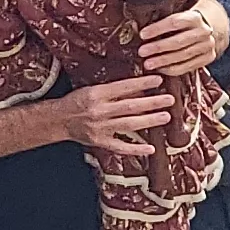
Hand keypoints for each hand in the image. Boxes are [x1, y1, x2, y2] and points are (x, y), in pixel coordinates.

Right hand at [58, 74, 176, 158]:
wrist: (59, 120)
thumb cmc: (78, 101)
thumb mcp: (94, 89)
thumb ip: (115, 90)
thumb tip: (141, 88)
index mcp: (96, 94)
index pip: (123, 87)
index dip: (142, 83)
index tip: (159, 80)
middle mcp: (98, 110)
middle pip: (130, 106)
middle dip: (152, 102)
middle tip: (170, 99)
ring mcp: (100, 128)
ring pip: (129, 124)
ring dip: (149, 121)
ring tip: (166, 116)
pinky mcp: (99, 142)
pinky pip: (120, 147)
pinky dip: (136, 149)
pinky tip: (151, 148)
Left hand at [136, 0, 226, 79]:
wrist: (206, 30)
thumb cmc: (184, 23)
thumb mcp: (178, 15)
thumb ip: (163, 20)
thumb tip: (138, 29)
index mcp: (195, 17)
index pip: (174, 22)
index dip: (157, 29)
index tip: (142, 35)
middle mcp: (204, 31)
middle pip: (178, 41)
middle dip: (158, 47)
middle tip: (141, 52)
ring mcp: (208, 46)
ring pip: (183, 56)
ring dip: (163, 61)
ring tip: (148, 64)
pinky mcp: (208, 58)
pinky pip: (187, 67)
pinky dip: (171, 69)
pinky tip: (159, 69)